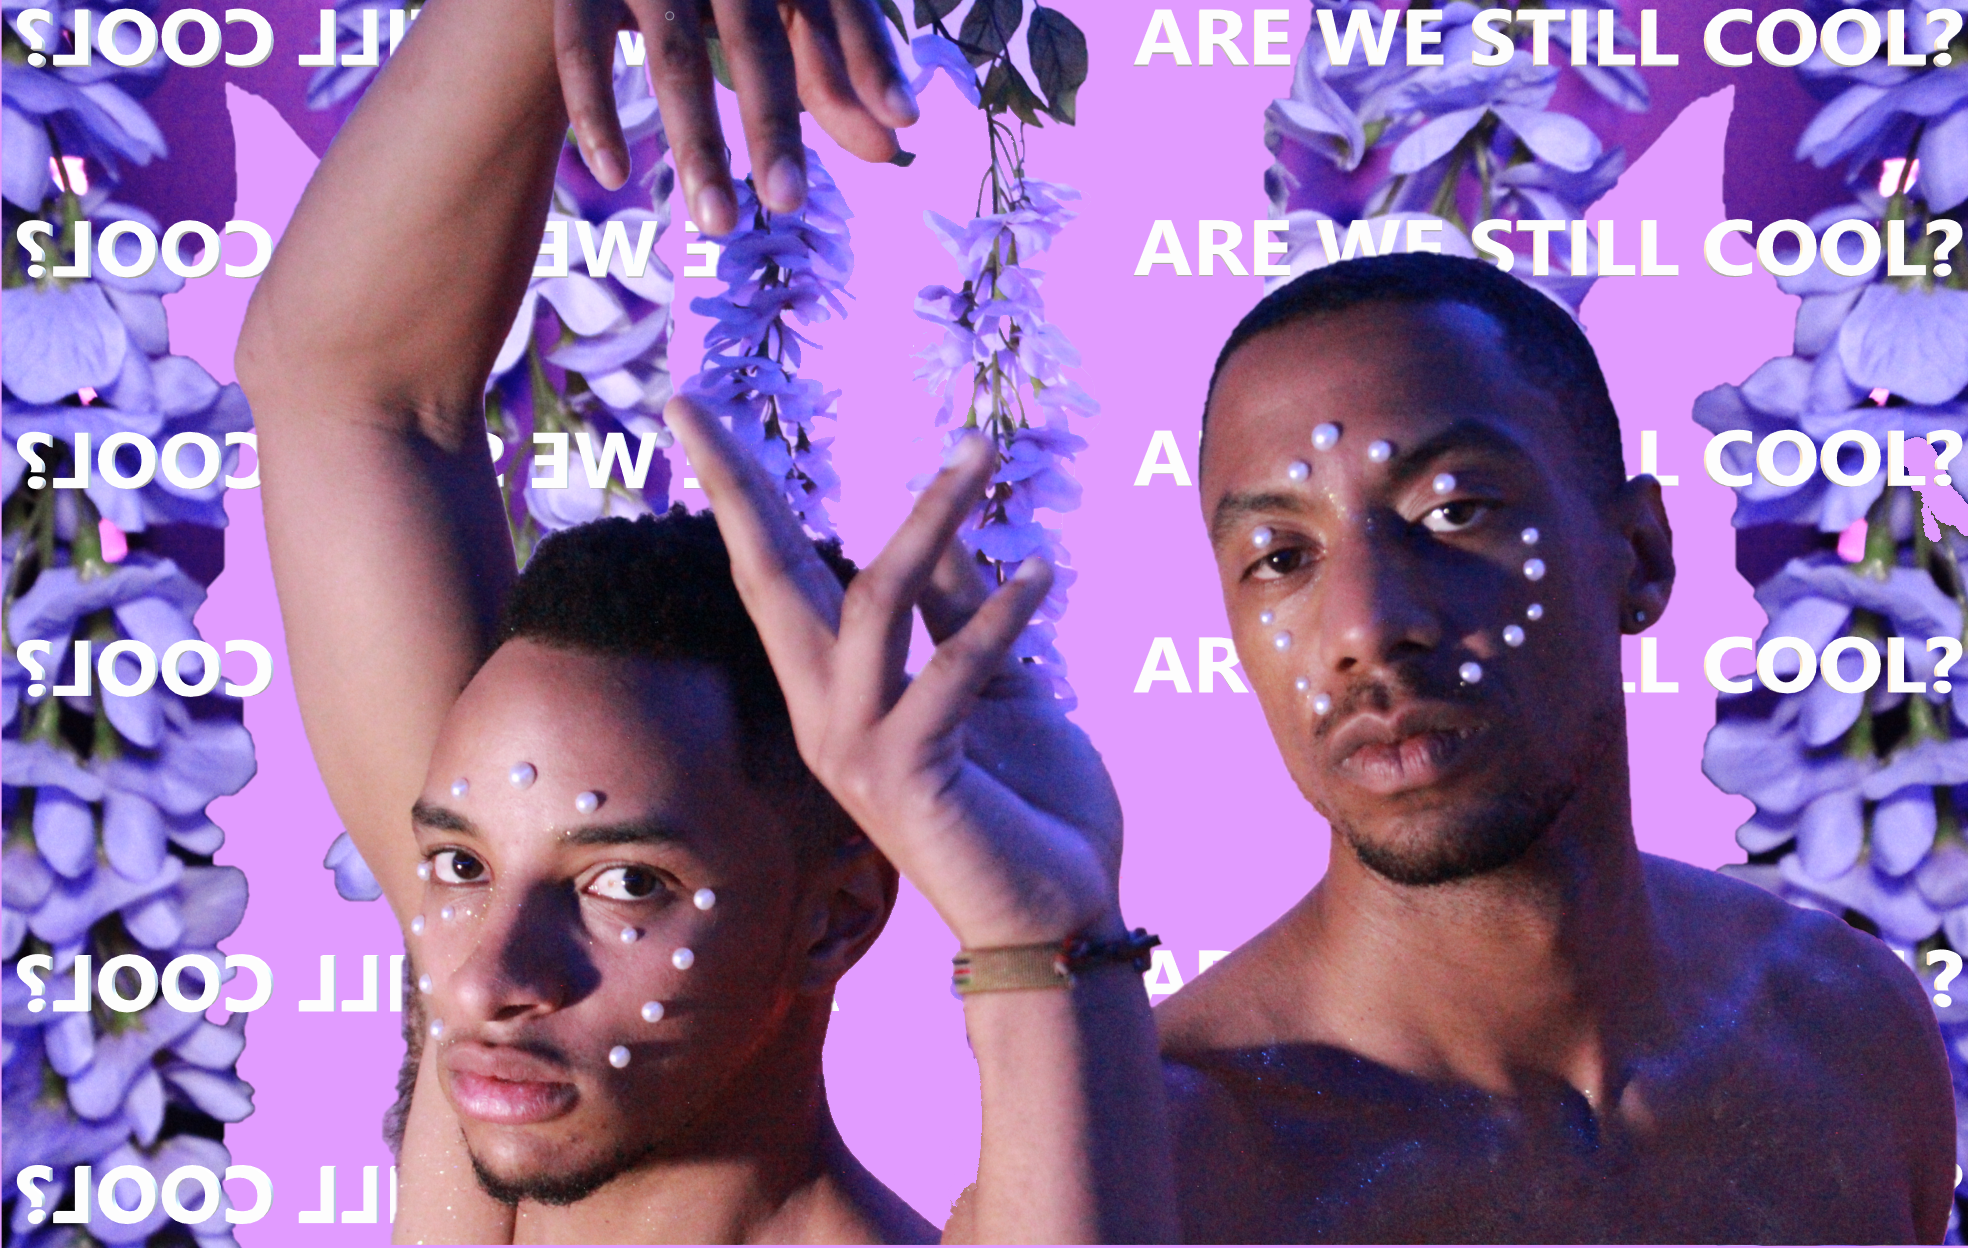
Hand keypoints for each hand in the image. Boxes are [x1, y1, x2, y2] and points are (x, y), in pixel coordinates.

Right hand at [552, 0, 919, 231]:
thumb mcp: (776, 17)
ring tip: (720, 223)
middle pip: (754, 39)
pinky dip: (597, 112)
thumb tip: (892, 146)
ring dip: (697, 145)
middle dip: (774, 124)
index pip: (833, 6)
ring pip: (674, 58)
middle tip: (790, 201)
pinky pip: (580, 49)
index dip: (870, 59)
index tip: (905, 121)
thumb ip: (831, 75)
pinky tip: (615, 176)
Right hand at [666, 397, 1124, 948]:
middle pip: (766, 579)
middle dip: (733, 488)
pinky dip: (996, 617)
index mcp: (838, 693)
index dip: (741, 496)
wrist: (1057, 915)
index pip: (778, 577)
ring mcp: (856, 749)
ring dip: (928, 520)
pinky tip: (1040, 573)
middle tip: (688, 399)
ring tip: (981, 452)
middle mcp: (826, 716)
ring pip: (870, 604)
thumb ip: (960, 619)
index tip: (697, 415)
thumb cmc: (1026, 805)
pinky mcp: (906, 777)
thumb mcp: (997, 689)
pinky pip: (948, 672)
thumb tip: (949, 538)